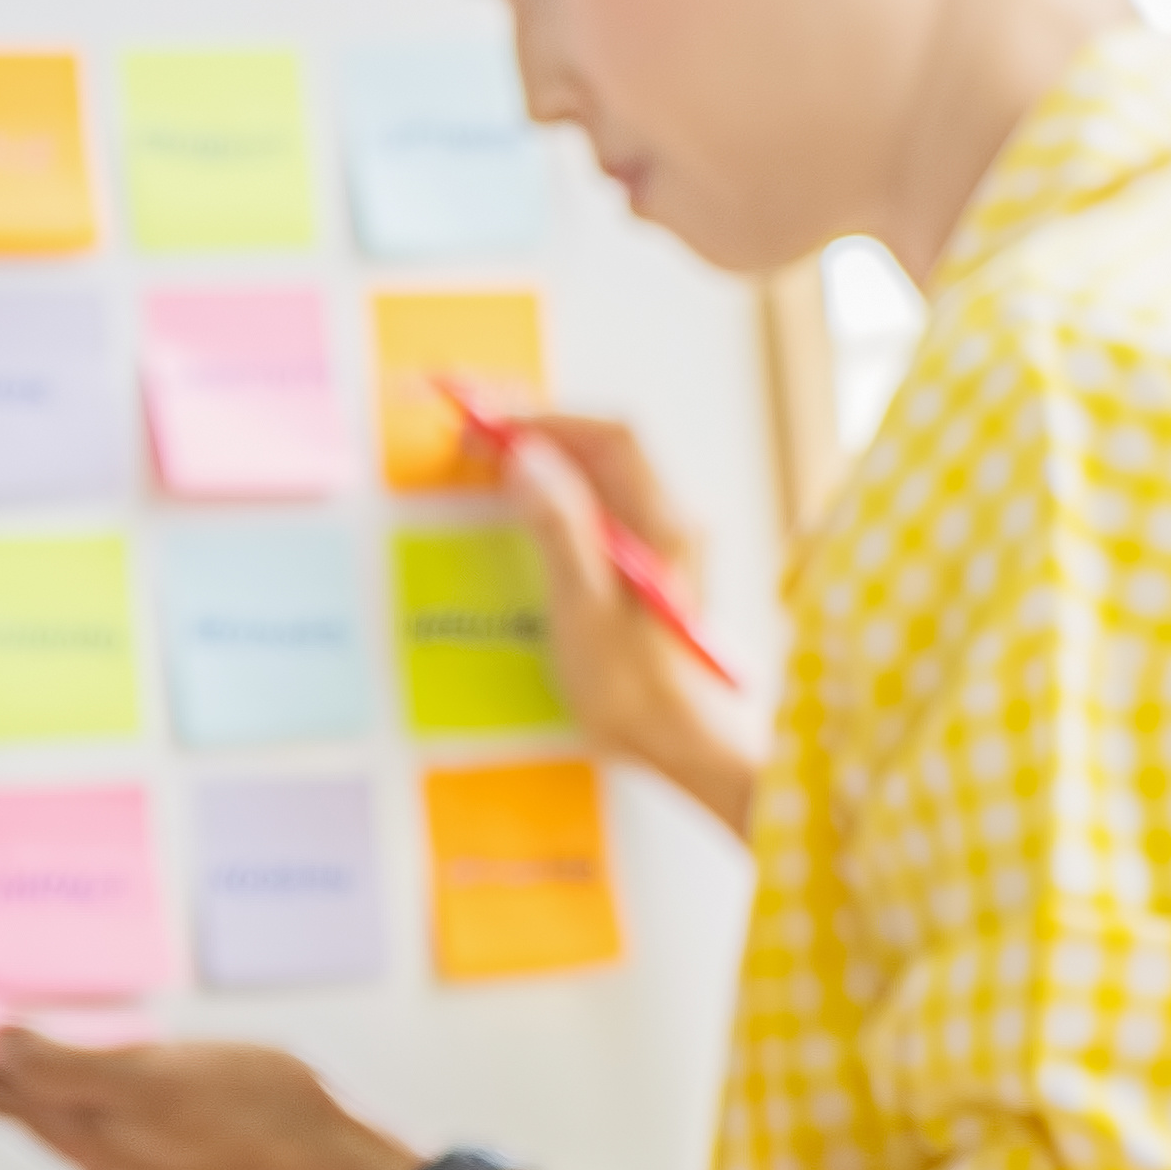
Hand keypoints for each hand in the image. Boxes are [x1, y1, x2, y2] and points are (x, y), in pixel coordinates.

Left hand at [0, 1031, 414, 1169]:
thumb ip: (69, 1063)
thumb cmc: (264, 1116)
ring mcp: (138, 1168)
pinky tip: (83, 1105)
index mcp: (86, 1127)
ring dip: (12, 1092)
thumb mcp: (160, 1073)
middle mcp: (100, 1155)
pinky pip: (102, 1136)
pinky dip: (73, 1110)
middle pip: (12, 1107)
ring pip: (55, 1125)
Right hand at [493, 407, 764, 835]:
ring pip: (605, 479)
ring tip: (492, 470)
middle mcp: (673, 523)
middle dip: (542, 433)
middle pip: (607, 451)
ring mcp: (667, 547)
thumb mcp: (585, 612)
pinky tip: (528, 518)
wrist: (693, 750)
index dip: (546, 420)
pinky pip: (604, 512)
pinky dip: (561, 497)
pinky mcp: (653, 573)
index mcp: (662, 524)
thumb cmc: (639, 693)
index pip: (608, 437)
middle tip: (477, 439)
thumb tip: (527, 460)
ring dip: (549, 464)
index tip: (487, 426)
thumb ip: (560, 530)